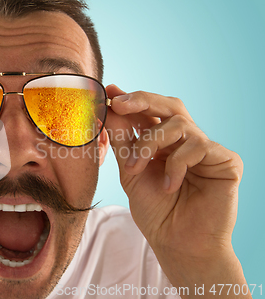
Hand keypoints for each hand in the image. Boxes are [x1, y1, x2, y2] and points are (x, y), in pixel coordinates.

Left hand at [105, 84, 247, 295]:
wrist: (176, 244)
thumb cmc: (155, 210)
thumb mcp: (130, 170)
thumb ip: (123, 140)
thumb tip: (110, 107)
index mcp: (165, 143)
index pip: (151, 112)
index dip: (132, 100)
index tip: (110, 93)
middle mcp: (186, 142)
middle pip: (170, 105)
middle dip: (143, 100)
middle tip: (121, 104)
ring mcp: (207, 150)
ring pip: (179, 123)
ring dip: (150, 142)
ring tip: (136, 169)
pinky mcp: (226, 161)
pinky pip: (198, 146)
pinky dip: (176, 163)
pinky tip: (170, 185)